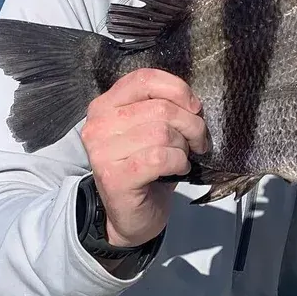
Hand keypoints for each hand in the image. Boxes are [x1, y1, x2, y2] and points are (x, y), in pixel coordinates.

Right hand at [80, 69, 207, 246]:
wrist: (130, 217)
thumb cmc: (145, 168)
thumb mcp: (149, 129)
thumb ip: (160, 107)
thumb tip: (192, 102)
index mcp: (105, 105)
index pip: (144, 78)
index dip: (177, 89)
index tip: (194, 108)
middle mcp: (98, 125)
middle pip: (160, 107)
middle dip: (191, 124)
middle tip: (198, 141)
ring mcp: (102, 152)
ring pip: (163, 132)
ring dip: (185, 146)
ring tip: (184, 156)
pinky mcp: (115, 177)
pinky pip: (161, 158)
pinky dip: (179, 163)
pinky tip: (178, 170)